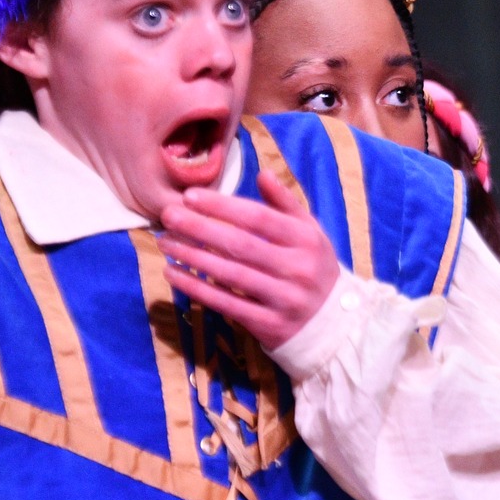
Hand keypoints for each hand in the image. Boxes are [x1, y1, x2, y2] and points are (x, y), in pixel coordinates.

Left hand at [158, 169, 338, 351]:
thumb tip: (263, 174)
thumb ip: (286, 205)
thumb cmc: (314, 270)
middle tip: (168, 216)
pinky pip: (227, 304)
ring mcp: (282, 299)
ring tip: (166, 242)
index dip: (222, 207)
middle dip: (200, 228)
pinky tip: (175, 274)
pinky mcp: (268, 325)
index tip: (190, 197)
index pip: (257, 218)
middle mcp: (296, 268)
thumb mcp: (311, 234)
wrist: (333, 325)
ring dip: (193, 257)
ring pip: (230, 274)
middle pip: (240, 244)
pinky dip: (198, 288)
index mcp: (305, 239)